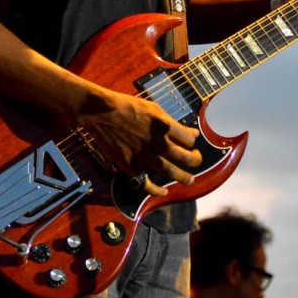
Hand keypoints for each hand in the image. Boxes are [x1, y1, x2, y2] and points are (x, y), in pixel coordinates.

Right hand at [78, 88, 201, 197]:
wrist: (101, 113)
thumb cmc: (127, 106)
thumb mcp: (153, 107)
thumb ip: (172, 121)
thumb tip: (191, 133)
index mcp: (164, 125)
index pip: (188, 139)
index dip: (192, 142)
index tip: (191, 143)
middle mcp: (157, 142)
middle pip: (183, 157)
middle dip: (194, 160)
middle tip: (197, 161)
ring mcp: (144, 155)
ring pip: (170, 171)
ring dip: (183, 177)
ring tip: (190, 180)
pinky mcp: (130, 165)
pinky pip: (146, 182)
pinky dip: (156, 190)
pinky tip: (163, 191)